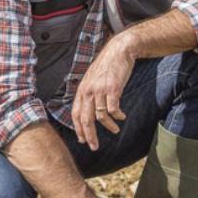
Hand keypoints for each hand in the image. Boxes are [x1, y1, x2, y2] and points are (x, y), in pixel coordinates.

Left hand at [73, 36, 135, 150]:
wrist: (119, 51)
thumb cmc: (107, 66)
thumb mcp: (93, 78)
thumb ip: (89, 93)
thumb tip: (89, 109)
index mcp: (82, 90)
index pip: (76, 114)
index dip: (78, 129)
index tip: (83, 140)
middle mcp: (88, 91)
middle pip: (86, 119)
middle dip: (90, 135)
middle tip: (94, 146)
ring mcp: (100, 90)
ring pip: (100, 116)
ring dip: (109, 126)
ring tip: (115, 130)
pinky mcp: (113, 89)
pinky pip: (113, 109)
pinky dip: (118, 116)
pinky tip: (122, 116)